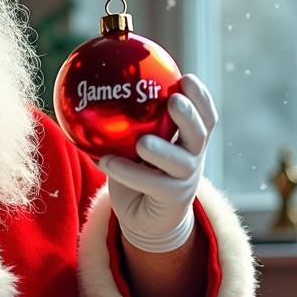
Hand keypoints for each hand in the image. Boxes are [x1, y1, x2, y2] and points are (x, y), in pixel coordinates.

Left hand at [98, 74, 217, 253]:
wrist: (147, 219)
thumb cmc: (138, 172)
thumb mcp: (135, 144)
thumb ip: (127, 123)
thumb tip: (92, 90)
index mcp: (189, 140)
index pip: (205, 116)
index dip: (201, 97)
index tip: (186, 78)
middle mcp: (193, 158)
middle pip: (200, 134)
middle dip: (190, 117)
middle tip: (174, 101)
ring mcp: (185, 180)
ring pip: (179, 162)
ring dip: (161, 150)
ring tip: (142, 143)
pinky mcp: (171, 199)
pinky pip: (150, 183)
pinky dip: (127, 172)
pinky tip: (105, 162)